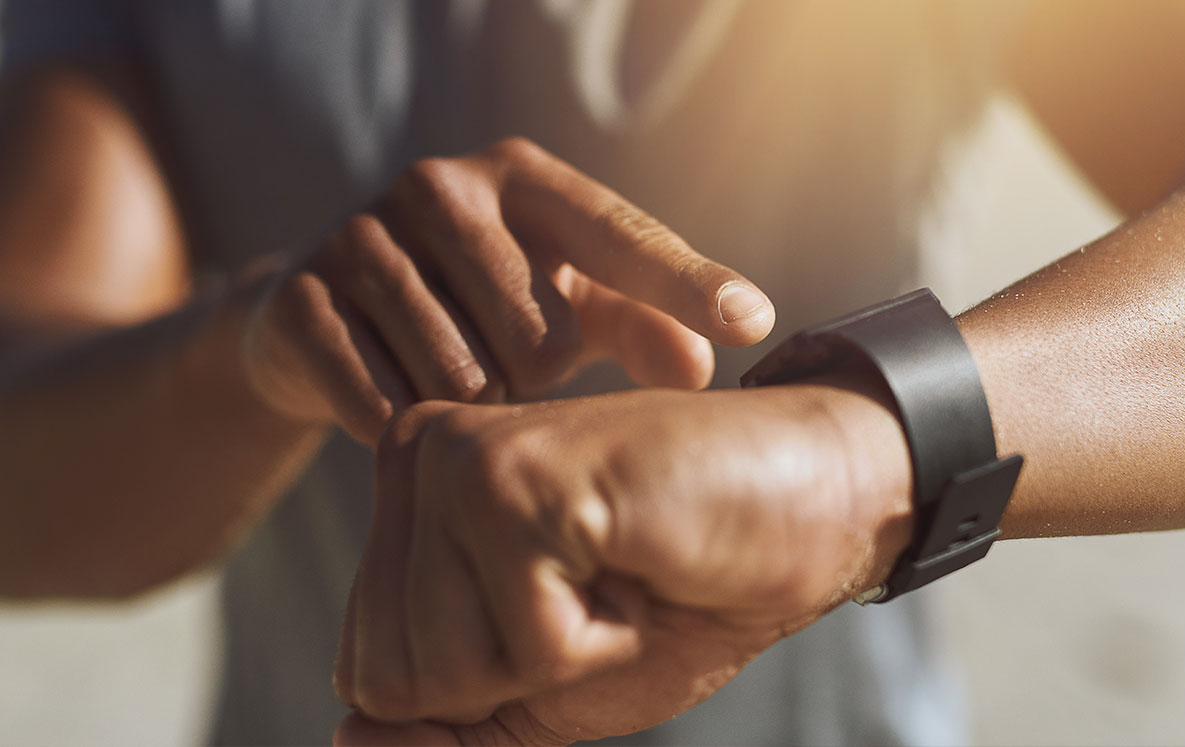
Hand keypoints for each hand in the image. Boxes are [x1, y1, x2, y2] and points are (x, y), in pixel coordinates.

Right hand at [242, 137, 774, 443]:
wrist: (325, 319)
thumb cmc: (478, 306)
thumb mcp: (565, 303)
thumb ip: (639, 323)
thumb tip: (704, 369)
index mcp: (523, 181)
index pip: (620, 238)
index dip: (686, 284)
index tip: (750, 323)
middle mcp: (441, 187)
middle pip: (537, 343)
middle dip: (532, 384)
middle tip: (503, 370)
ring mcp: (362, 236)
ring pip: (461, 380)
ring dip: (470, 410)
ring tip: (452, 383)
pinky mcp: (300, 299)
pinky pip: (385, 403)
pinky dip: (403, 424)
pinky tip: (394, 399)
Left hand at [332, 383, 913, 744]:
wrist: (807, 507)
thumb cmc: (680, 589)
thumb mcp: (548, 683)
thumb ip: (447, 725)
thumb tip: (345, 742)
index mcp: (410, 496)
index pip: (370, 675)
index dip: (491, 684)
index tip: (568, 607)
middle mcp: (417, 458)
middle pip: (391, 677)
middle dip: (518, 672)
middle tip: (596, 588)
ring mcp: (462, 460)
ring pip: (443, 667)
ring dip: (562, 654)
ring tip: (615, 567)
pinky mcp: (518, 476)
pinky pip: (527, 642)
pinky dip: (601, 636)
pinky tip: (635, 554)